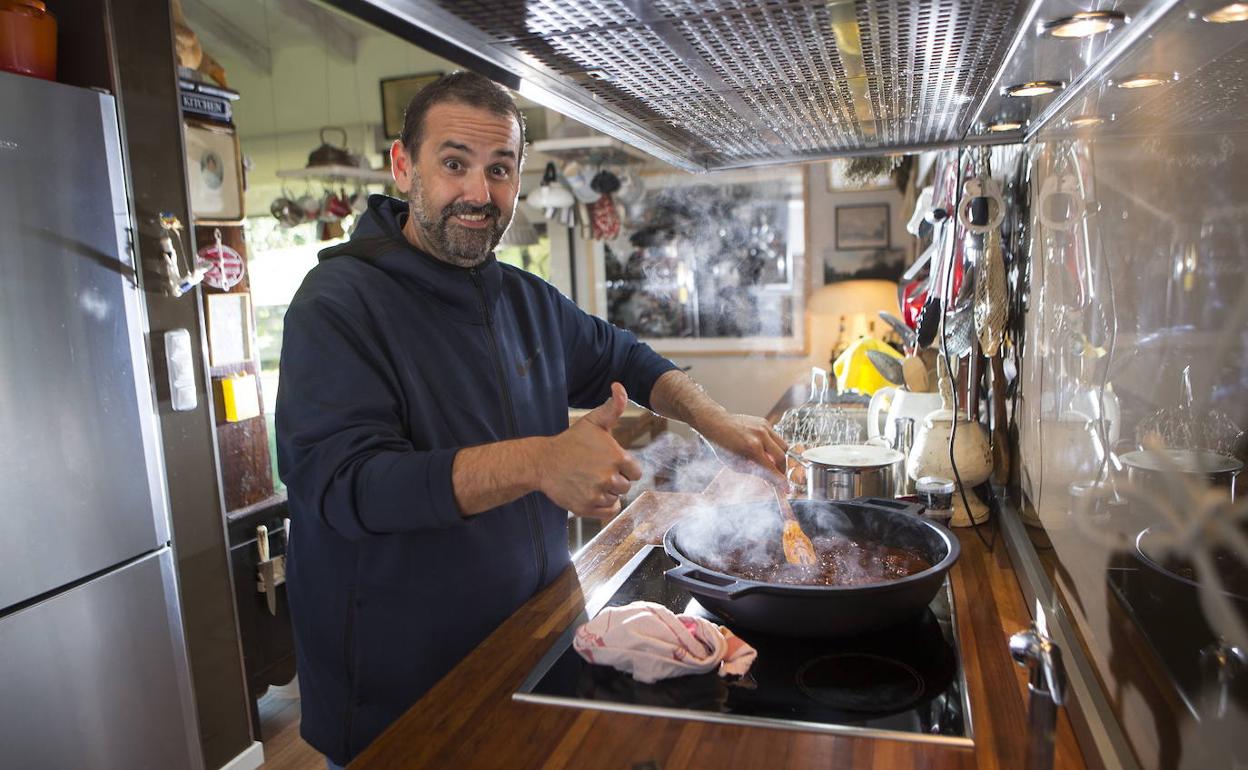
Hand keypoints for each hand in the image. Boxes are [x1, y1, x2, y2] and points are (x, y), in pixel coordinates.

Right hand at [539, 383, 642, 518]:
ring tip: (590, 480)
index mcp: (616, 457)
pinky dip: (603, 506)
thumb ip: (613, 407)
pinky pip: (608, 512)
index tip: (609, 462)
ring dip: (607, 492)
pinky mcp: (587, 508)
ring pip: (616, 498)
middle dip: (615, 479)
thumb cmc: (571, 442)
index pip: (635, 471)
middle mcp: (609, 477)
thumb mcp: (593, 422)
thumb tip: (619, 386)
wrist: (543, 462)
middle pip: (626, 486)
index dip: (624, 467)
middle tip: (596, 471)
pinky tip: (592, 493)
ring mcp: (597, 494)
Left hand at [696, 412, 788, 486]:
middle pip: (782, 457)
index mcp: (752, 449)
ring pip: (783, 446)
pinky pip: (776, 437)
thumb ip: (755, 471)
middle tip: (777, 476)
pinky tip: (762, 448)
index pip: (772, 469)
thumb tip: (770, 480)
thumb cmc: (723, 446)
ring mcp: (764, 427)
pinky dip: (773, 446)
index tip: (786, 489)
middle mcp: (760, 436)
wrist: (717, 423)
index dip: (780, 481)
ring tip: (770, 462)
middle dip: (782, 470)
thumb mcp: (736, 465)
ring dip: (779, 457)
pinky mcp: (765, 422)